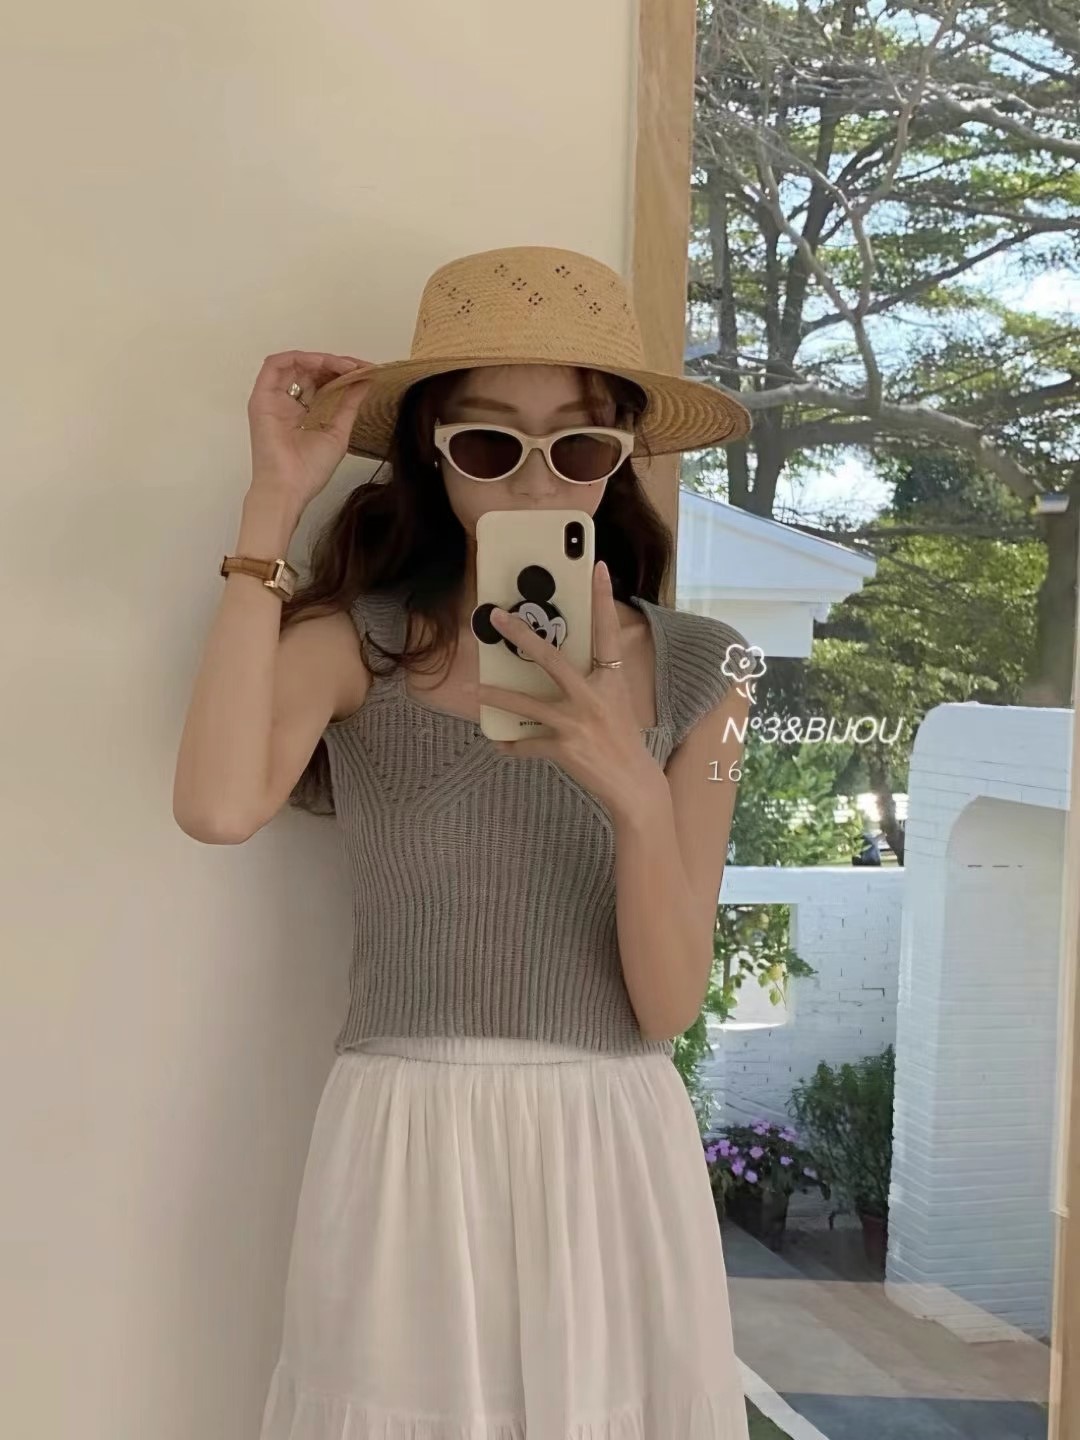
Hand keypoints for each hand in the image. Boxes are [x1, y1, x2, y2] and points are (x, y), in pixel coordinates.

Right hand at [246, 350, 378, 510]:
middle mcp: (287, 403)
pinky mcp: (262, 397)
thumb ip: (349, 404)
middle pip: (310, 371)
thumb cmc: (309, 470)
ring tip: (344, 365)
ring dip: (320, 359)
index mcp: (303, 413)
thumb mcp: (338, 431)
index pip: (322, 383)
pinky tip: (321, 362)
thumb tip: (364, 381)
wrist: (289, 488)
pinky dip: (299, 358)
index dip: (343, 374)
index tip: (366, 372)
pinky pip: (275, 365)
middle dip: (335, 364)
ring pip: (294, 364)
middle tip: (358, 367)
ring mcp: (273, 399)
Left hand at [473, 561, 663, 817]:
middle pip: (551, 659)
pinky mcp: (564, 748)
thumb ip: (595, 681)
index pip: (607, 631)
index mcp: (611, 679)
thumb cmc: (624, 740)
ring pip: (527, 703)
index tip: (598, 568)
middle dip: (522, 636)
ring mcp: (577, 722)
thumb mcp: (617, 702)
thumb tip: (563, 666)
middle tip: (498, 617)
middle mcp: (594, 695)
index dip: (603, 599)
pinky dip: (512, 745)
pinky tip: (499, 743)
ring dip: (498, 695)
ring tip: (475, 688)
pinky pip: (528, 743)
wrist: (633, 783)